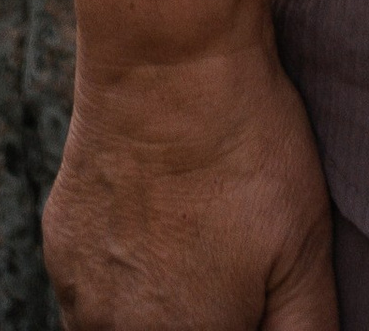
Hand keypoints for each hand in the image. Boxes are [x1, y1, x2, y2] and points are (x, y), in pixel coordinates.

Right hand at [44, 43, 335, 329]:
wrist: (168, 63)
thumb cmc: (247, 150)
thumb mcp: (307, 247)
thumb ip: (305, 326)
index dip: (249, 313)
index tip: (258, 281)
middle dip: (211, 309)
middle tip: (234, 246)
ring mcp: (82, 299)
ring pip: (132, 324)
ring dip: (165, 299)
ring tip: (199, 227)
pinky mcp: (61, 253)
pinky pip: (95, 290)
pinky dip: (128, 269)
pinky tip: (159, 215)